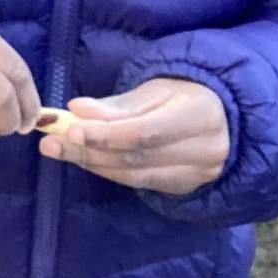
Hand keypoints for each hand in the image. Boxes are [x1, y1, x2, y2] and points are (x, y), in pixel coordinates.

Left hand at [39, 78, 229, 195]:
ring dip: (91, 162)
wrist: (227, 119)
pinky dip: (108, 171)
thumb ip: (119, 105)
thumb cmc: (188, 95)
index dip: (105, 133)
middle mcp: (204, 150)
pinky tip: (85, 159)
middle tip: (50, 142)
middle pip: (134, 157)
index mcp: (200, 115)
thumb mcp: (158, 88)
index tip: (70, 127)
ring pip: (133, 175)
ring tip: (58, 149)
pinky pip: (138, 183)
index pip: (145, 132)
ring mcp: (196, 175)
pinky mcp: (183, 189)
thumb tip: (77, 110)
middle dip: (87, 150)